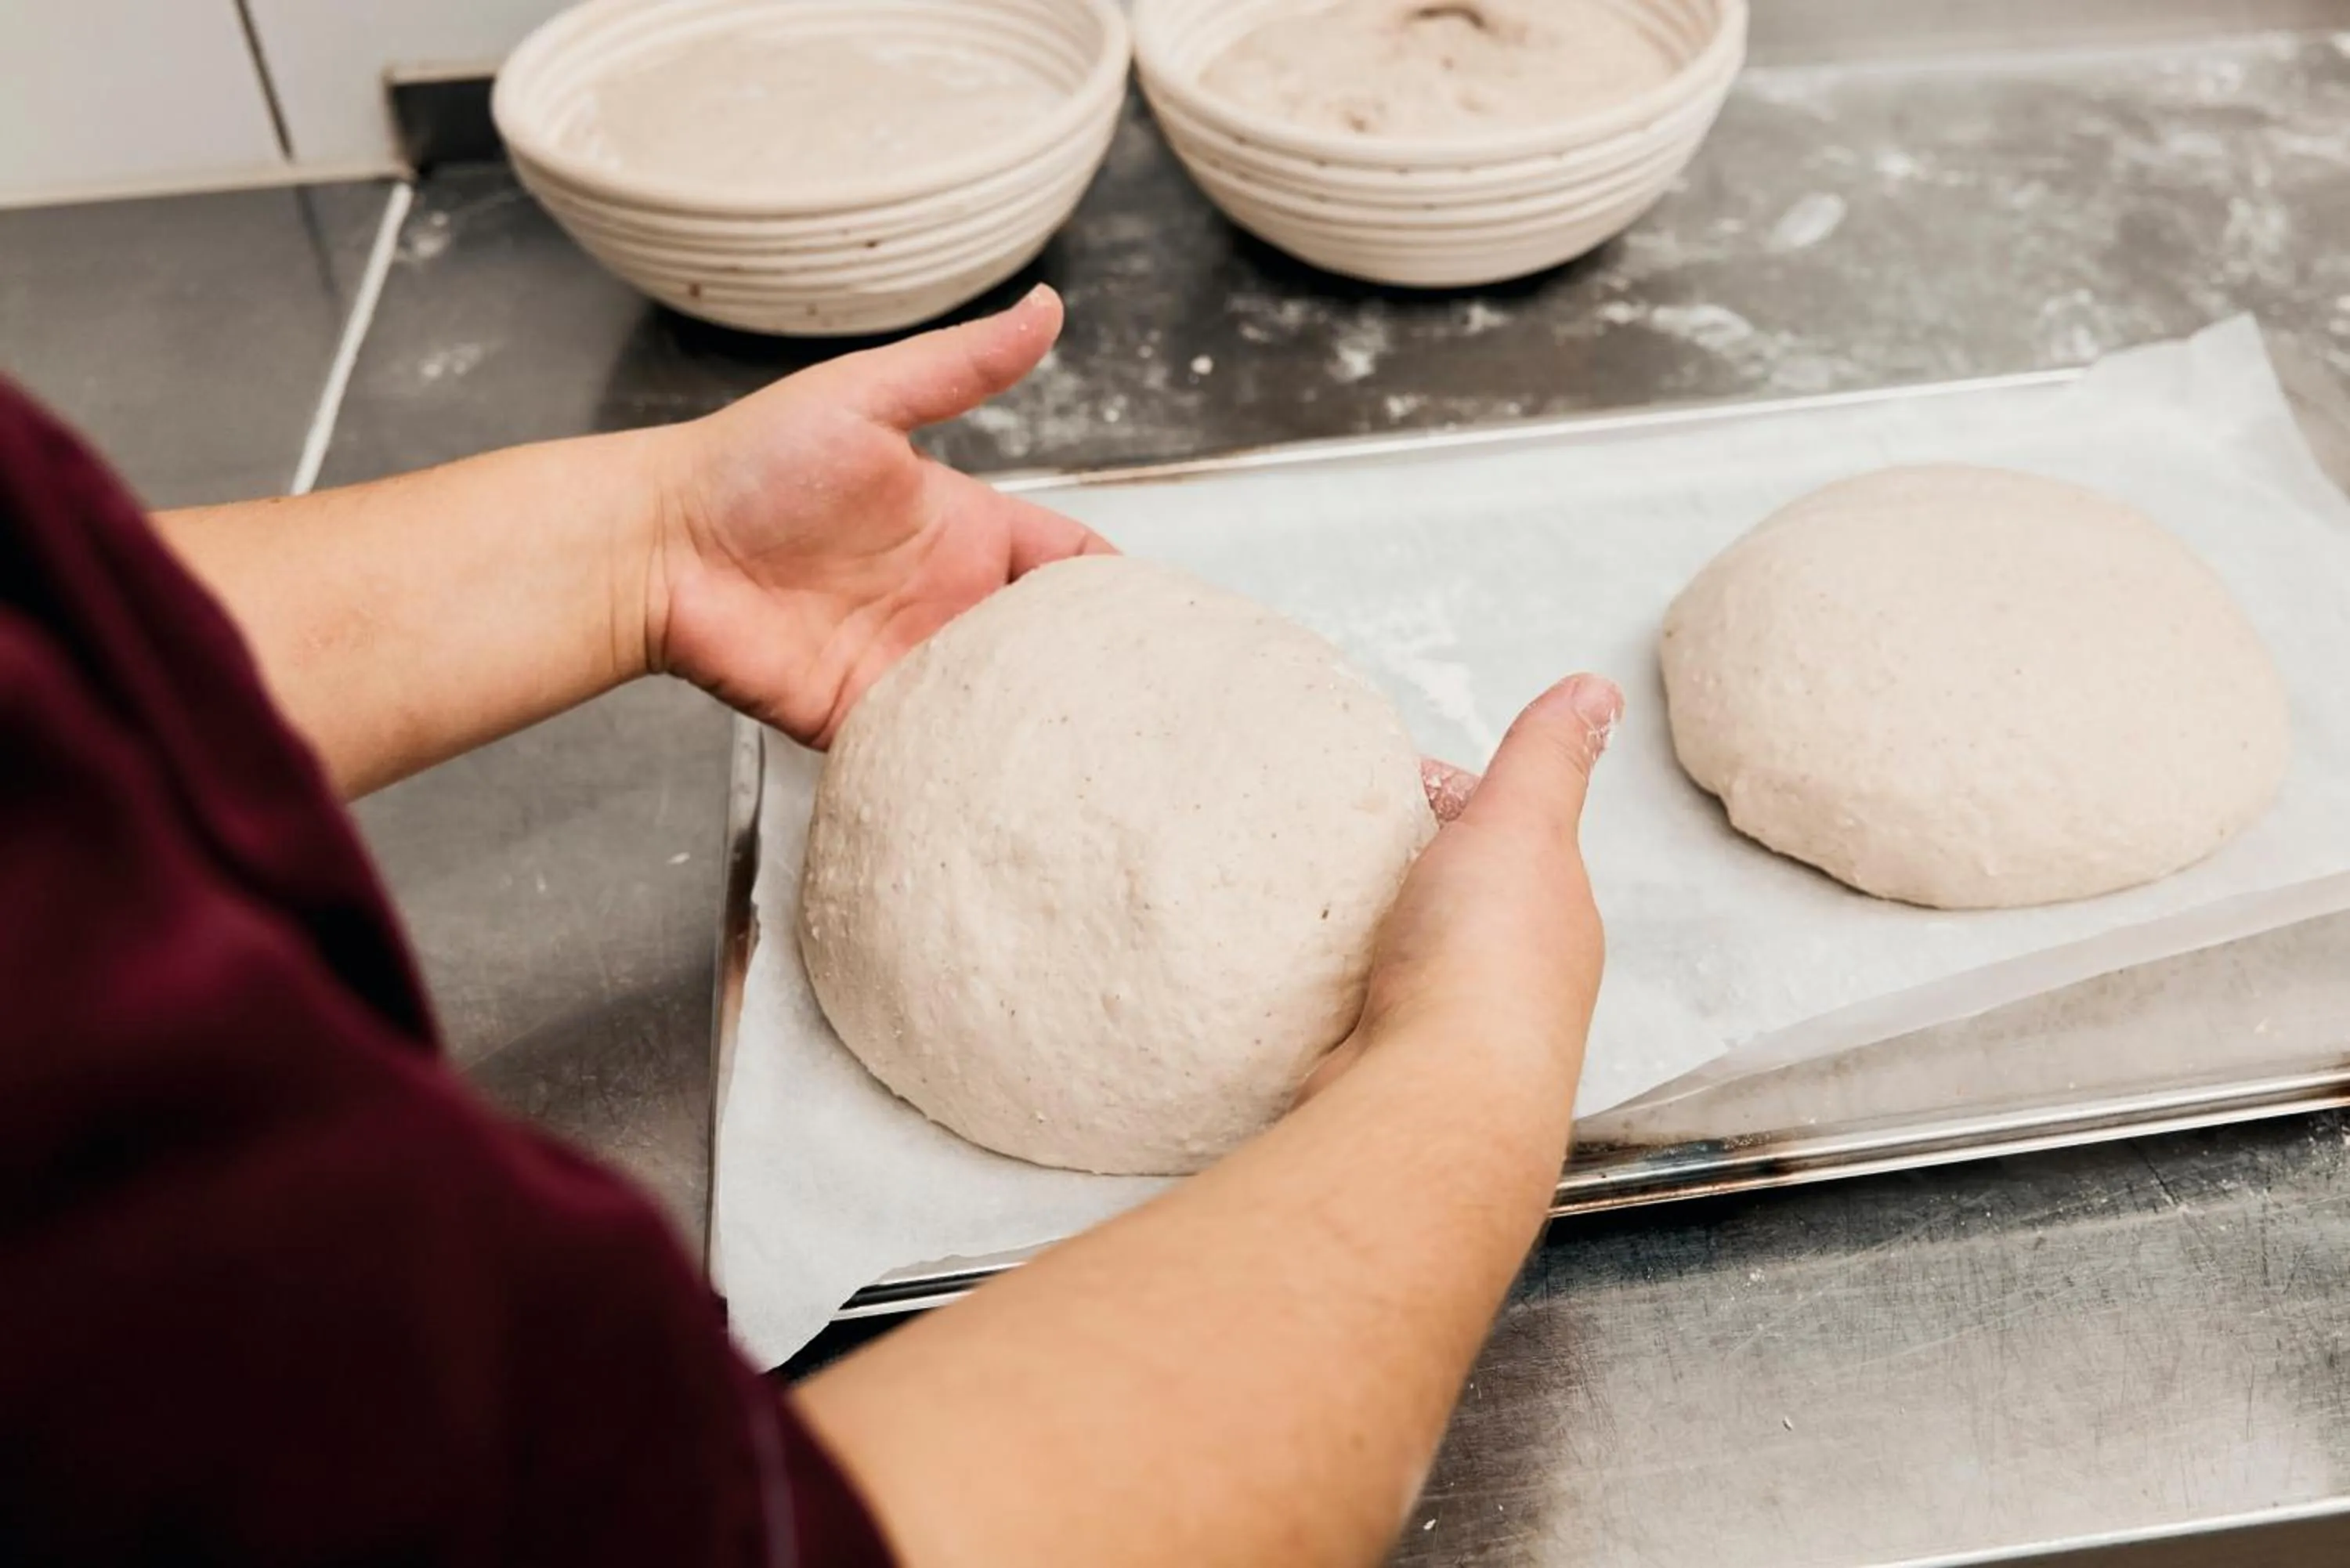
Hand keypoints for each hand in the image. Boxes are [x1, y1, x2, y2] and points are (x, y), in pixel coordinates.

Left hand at [646, 286, 1113, 746]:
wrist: (655, 548)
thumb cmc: (749, 464)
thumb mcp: (867, 398)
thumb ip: (964, 368)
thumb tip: (1048, 307)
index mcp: (966, 531)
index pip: (1070, 564)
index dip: (1118, 590)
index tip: (1167, 621)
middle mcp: (949, 604)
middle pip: (1050, 647)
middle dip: (1097, 671)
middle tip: (1151, 702)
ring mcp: (912, 666)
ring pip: (1005, 708)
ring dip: (1046, 725)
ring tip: (1105, 752)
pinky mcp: (868, 720)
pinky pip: (937, 752)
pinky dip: (976, 766)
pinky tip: (1018, 779)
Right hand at [1305, 674, 1620, 1100]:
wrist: (1432, 1098)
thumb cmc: (1487, 961)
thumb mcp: (1522, 823)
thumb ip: (1546, 757)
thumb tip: (1596, 692)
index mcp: (1553, 911)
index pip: (1504, 832)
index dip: (1448, 794)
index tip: (1388, 774)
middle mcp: (1510, 976)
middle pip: (1446, 893)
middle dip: (1394, 857)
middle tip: (1323, 822)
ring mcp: (1445, 1026)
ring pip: (1395, 952)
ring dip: (1354, 920)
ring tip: (1293, 884)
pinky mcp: (1381, 1062)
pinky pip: (1347, 1004)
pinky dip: (1320, 977)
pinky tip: (1283, 960)